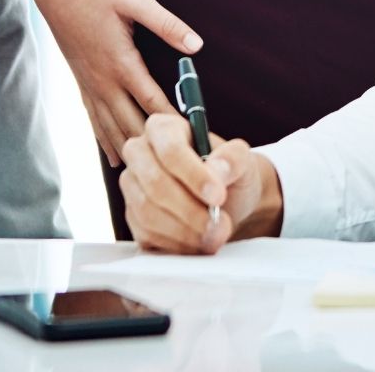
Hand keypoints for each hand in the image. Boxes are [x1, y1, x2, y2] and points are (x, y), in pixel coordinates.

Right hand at [26, 0, 201, 165]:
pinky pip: (96, 121)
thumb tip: (196, 45)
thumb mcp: (134, 0)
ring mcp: (90, 85)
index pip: (152, 102)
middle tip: (178, 172)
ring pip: (112, 130)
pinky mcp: (81, 84)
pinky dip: (108, 142)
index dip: (173, 125)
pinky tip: (116, 159)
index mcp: (121, 62)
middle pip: (132, 125)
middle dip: (155, 150)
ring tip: (152, 180)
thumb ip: (167, 24)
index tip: (193, 145)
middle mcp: (104, 81)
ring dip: (132, 153)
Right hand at [119, 112, 278, 252]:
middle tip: (221, 225)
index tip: (218, 196)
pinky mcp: (133, 217)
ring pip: (148, 212)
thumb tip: (216, 170)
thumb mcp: (242, 160)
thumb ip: (233, 158)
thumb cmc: (230, 174)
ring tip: (216, 236)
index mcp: (163, 129)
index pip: (170, 150)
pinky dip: (177, 244)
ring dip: (185, 231)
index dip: (193, 175)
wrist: (226, 202)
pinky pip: (147, 234)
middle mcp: (140, 153)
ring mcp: (133, 186)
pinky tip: (199, 243)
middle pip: (154, 183)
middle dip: (190, 210)